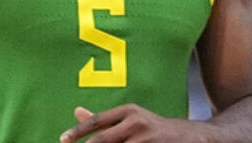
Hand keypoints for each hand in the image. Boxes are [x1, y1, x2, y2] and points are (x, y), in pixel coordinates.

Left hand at [61, 103, 178, 140]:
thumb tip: (76, 111)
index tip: (62, 139)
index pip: (98, 121)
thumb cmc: (151, 129)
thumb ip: (102, 121)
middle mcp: (136, 122)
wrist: (188, 137)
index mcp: (129, 111)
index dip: (78, 132)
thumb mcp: (129, 120)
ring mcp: (146, 140)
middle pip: (103, 140)